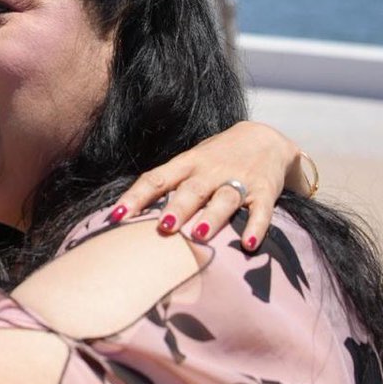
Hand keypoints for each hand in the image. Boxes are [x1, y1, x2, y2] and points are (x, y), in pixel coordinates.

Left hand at [113, 121, 300, 250]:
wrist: (265, 138)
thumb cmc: (215, 158)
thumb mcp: (189, 163)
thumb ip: (166, 185)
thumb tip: (128, 215)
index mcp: (187, 164)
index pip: (156, 179)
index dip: (136, 197)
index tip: (117, 216)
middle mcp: (210, 171)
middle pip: (191, 190)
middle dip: (177, 208)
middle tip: (164, 228)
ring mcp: (239, 180)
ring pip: (224, 199)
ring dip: (212, 216)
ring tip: (199, 235)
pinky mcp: (265, 191)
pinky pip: (261, 211)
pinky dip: (256, 227)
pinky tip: (248, 245)